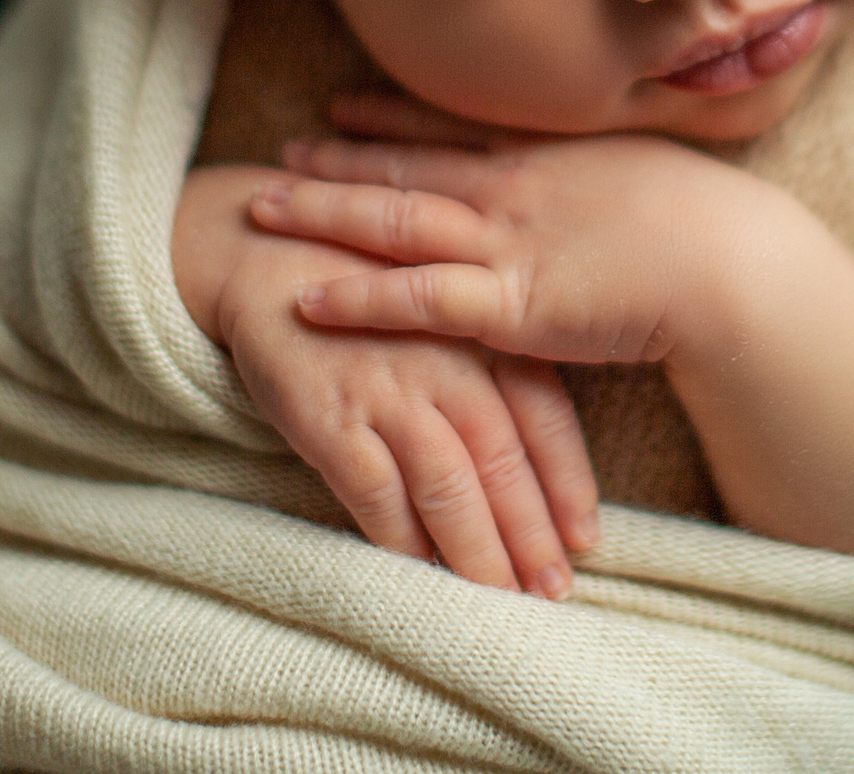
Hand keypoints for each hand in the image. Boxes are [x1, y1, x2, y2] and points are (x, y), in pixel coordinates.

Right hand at [174, 165, 598, 596]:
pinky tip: (420, 574)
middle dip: (532, 535)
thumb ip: (493, 368)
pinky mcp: (330, 416)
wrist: (268, 254)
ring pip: (449, 486)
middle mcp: (446, 362)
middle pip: (503, 462)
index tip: (586, 540)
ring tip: (500, 598)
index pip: (545, 417)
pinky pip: (376, 492)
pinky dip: (401, 540)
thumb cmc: (370, 291)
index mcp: (484, 332)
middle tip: (554, 591)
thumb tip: (534, 454)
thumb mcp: (445, 311)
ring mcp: (388, 389)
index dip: (568, 484)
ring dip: (478, 551)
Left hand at [254, 93, 792, 367]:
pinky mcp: (507, 307)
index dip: (385, 119)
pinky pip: (415, 301)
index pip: (446, 131)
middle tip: (277, 154)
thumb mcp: (643, 172)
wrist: (731, 265)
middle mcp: (509, 190)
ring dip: (323, 214)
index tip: (336, 107)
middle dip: (334, 162)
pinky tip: (307, 298)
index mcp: (542, 158)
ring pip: (391, 223)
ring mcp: (503, 245)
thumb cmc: (706, 224)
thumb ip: (600, 174)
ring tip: (262, 209)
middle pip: (402, 170)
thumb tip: (591, 174)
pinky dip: (358, 298)